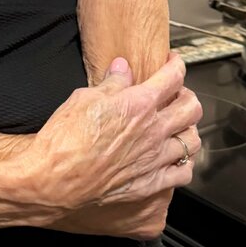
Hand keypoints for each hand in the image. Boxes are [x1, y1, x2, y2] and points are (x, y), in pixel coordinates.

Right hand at [7, 52, 202, 230]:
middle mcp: (153, 131)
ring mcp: (155, 160)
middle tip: (176, 94)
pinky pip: (183, 173)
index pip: (173, 76)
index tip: (171, 62)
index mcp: (138, 104)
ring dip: (188, 130)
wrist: (53, 181)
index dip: (175, 64)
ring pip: (192, 141)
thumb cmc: (63, 141)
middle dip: (187, 96)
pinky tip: (174, 160)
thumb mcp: (82, 98)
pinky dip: (183, 164)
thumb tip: (122, 69)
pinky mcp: (150, 184)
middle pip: (192, 107)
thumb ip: (110, 83)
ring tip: (178, 127)